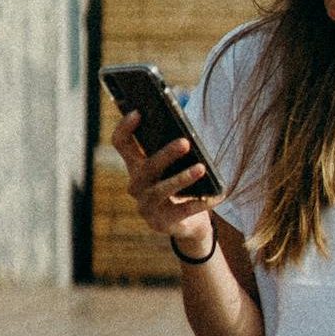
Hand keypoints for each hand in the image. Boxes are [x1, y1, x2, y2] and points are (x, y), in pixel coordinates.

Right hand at [109, 110, 219, 250]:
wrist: (187, 223)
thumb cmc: (182, 185)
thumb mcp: (175, 166)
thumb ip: (176, 147)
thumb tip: (188, 131)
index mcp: (136, 166)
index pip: (121, 143)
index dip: (125, 128)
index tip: (138, 112)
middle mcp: (136, 186)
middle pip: (146, 167)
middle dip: (166, 154)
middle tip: (185, 142)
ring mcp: (146, 206)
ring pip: (162, 190)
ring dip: (182, 178)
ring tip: (201, 168)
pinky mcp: (161, 223)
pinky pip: (181, 211)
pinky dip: (198, 203)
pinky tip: (213, 196)